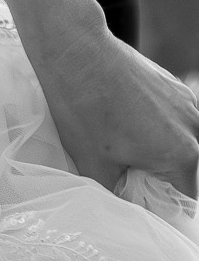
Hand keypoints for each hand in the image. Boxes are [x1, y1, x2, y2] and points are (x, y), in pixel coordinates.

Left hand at [32, 13, 198, 198]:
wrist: (74, 49)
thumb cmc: (82, 107)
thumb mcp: (95, 165)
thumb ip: (120, 197)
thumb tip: (128, 211)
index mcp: (183, 155)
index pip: (183, 200)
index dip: (158, 205)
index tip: (133, 199)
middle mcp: (194, 128)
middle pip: (182, 170)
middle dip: (155, 176)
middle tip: (120, 169)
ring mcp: (187, 103)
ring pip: (176, 143)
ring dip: (155, 150)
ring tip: (118, 142)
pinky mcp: (174, 86)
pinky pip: (171, 119)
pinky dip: (153, 126)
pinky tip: (122, 118)